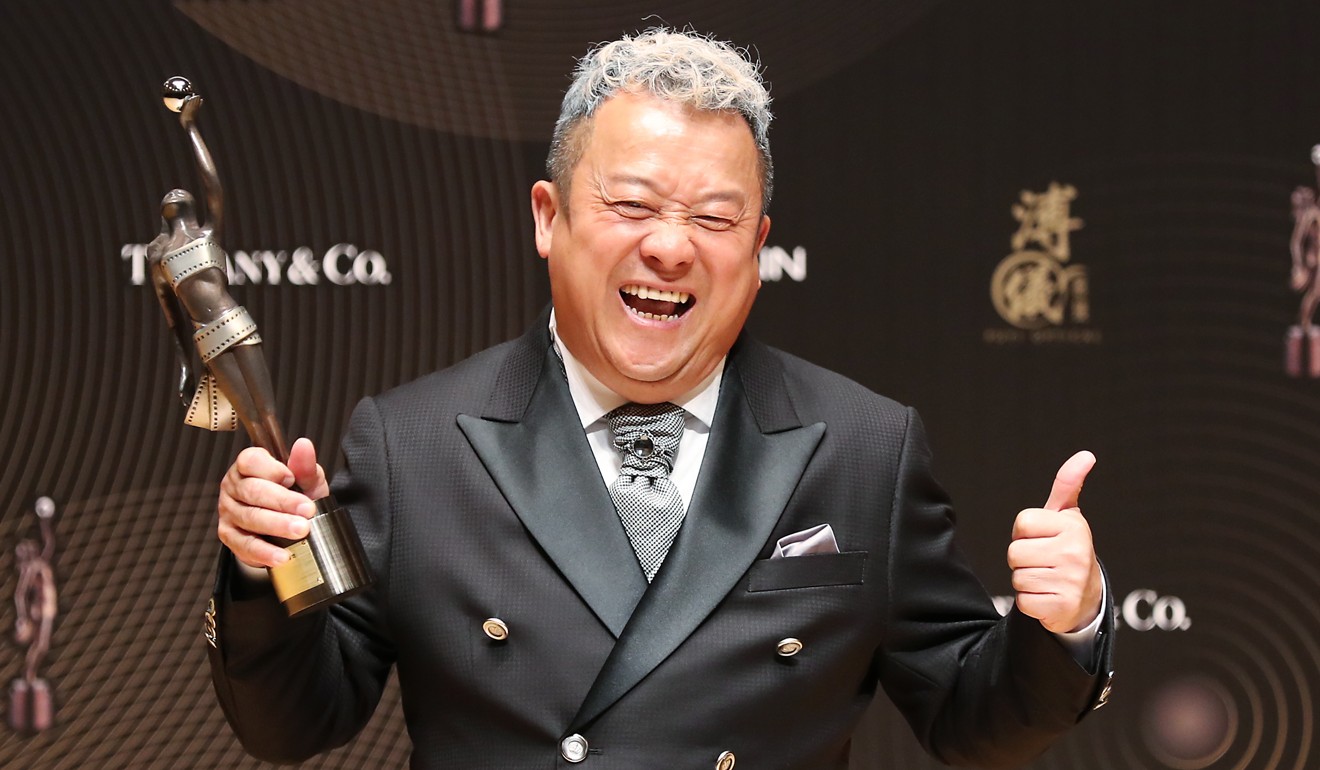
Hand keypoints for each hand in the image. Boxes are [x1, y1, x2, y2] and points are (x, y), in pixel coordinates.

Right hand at [217, 438, 327, 568]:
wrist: (287, 526)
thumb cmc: (296, 495)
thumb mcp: (306, 479)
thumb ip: (304, 465)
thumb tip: (304, 445)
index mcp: (248, 465)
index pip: (250, 460)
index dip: (270, 469)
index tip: (291, 478)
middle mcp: (233, 486)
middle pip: (252, 491)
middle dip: (282, 501)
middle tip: (307, 510)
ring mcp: (228, 511)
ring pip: (249, 517)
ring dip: (277, 525)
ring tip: (300, 531)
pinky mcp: (229, 536)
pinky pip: (245, 545)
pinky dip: (265, 552)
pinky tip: (283, 555)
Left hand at [1007, 451, 1102, 633]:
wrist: (1086, 599)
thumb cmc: (1067, 549)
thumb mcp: (1067, 517)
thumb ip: (1067, 485)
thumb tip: (1086, 455)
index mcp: (1073, 526)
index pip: (1022, 524)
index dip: (1024, 534)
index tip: (1042, 540)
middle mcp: (1076, 552)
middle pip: (1015, 552)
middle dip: (1022, 560)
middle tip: (1043, 563)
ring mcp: (1072, 581)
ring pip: (1017, 577)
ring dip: (1026, 581)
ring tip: (1047, 580)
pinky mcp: (1063, 607)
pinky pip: (1023, 602)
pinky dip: (1030, 603)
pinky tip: (1048, 598)